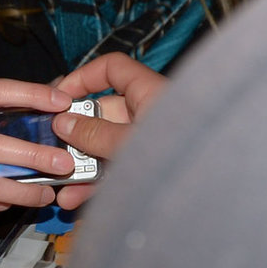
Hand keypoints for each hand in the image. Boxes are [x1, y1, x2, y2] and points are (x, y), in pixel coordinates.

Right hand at [49, 53, 169, 208]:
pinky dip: (94, 183)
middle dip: (74, 134)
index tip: (58, 99)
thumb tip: (62, 123)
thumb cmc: (181, 158)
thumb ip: (94, 134)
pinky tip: (74, 198)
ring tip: (58, 181)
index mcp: (149, 93)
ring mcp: (148, 143)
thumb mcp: (129, 143)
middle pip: (102, 114)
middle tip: (51, 148)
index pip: (112, 69)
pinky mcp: (149, 169)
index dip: (82, 78)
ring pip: (105, 146)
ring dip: (79, 164)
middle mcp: (149, 114)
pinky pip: (116, 170)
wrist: (215, 194)